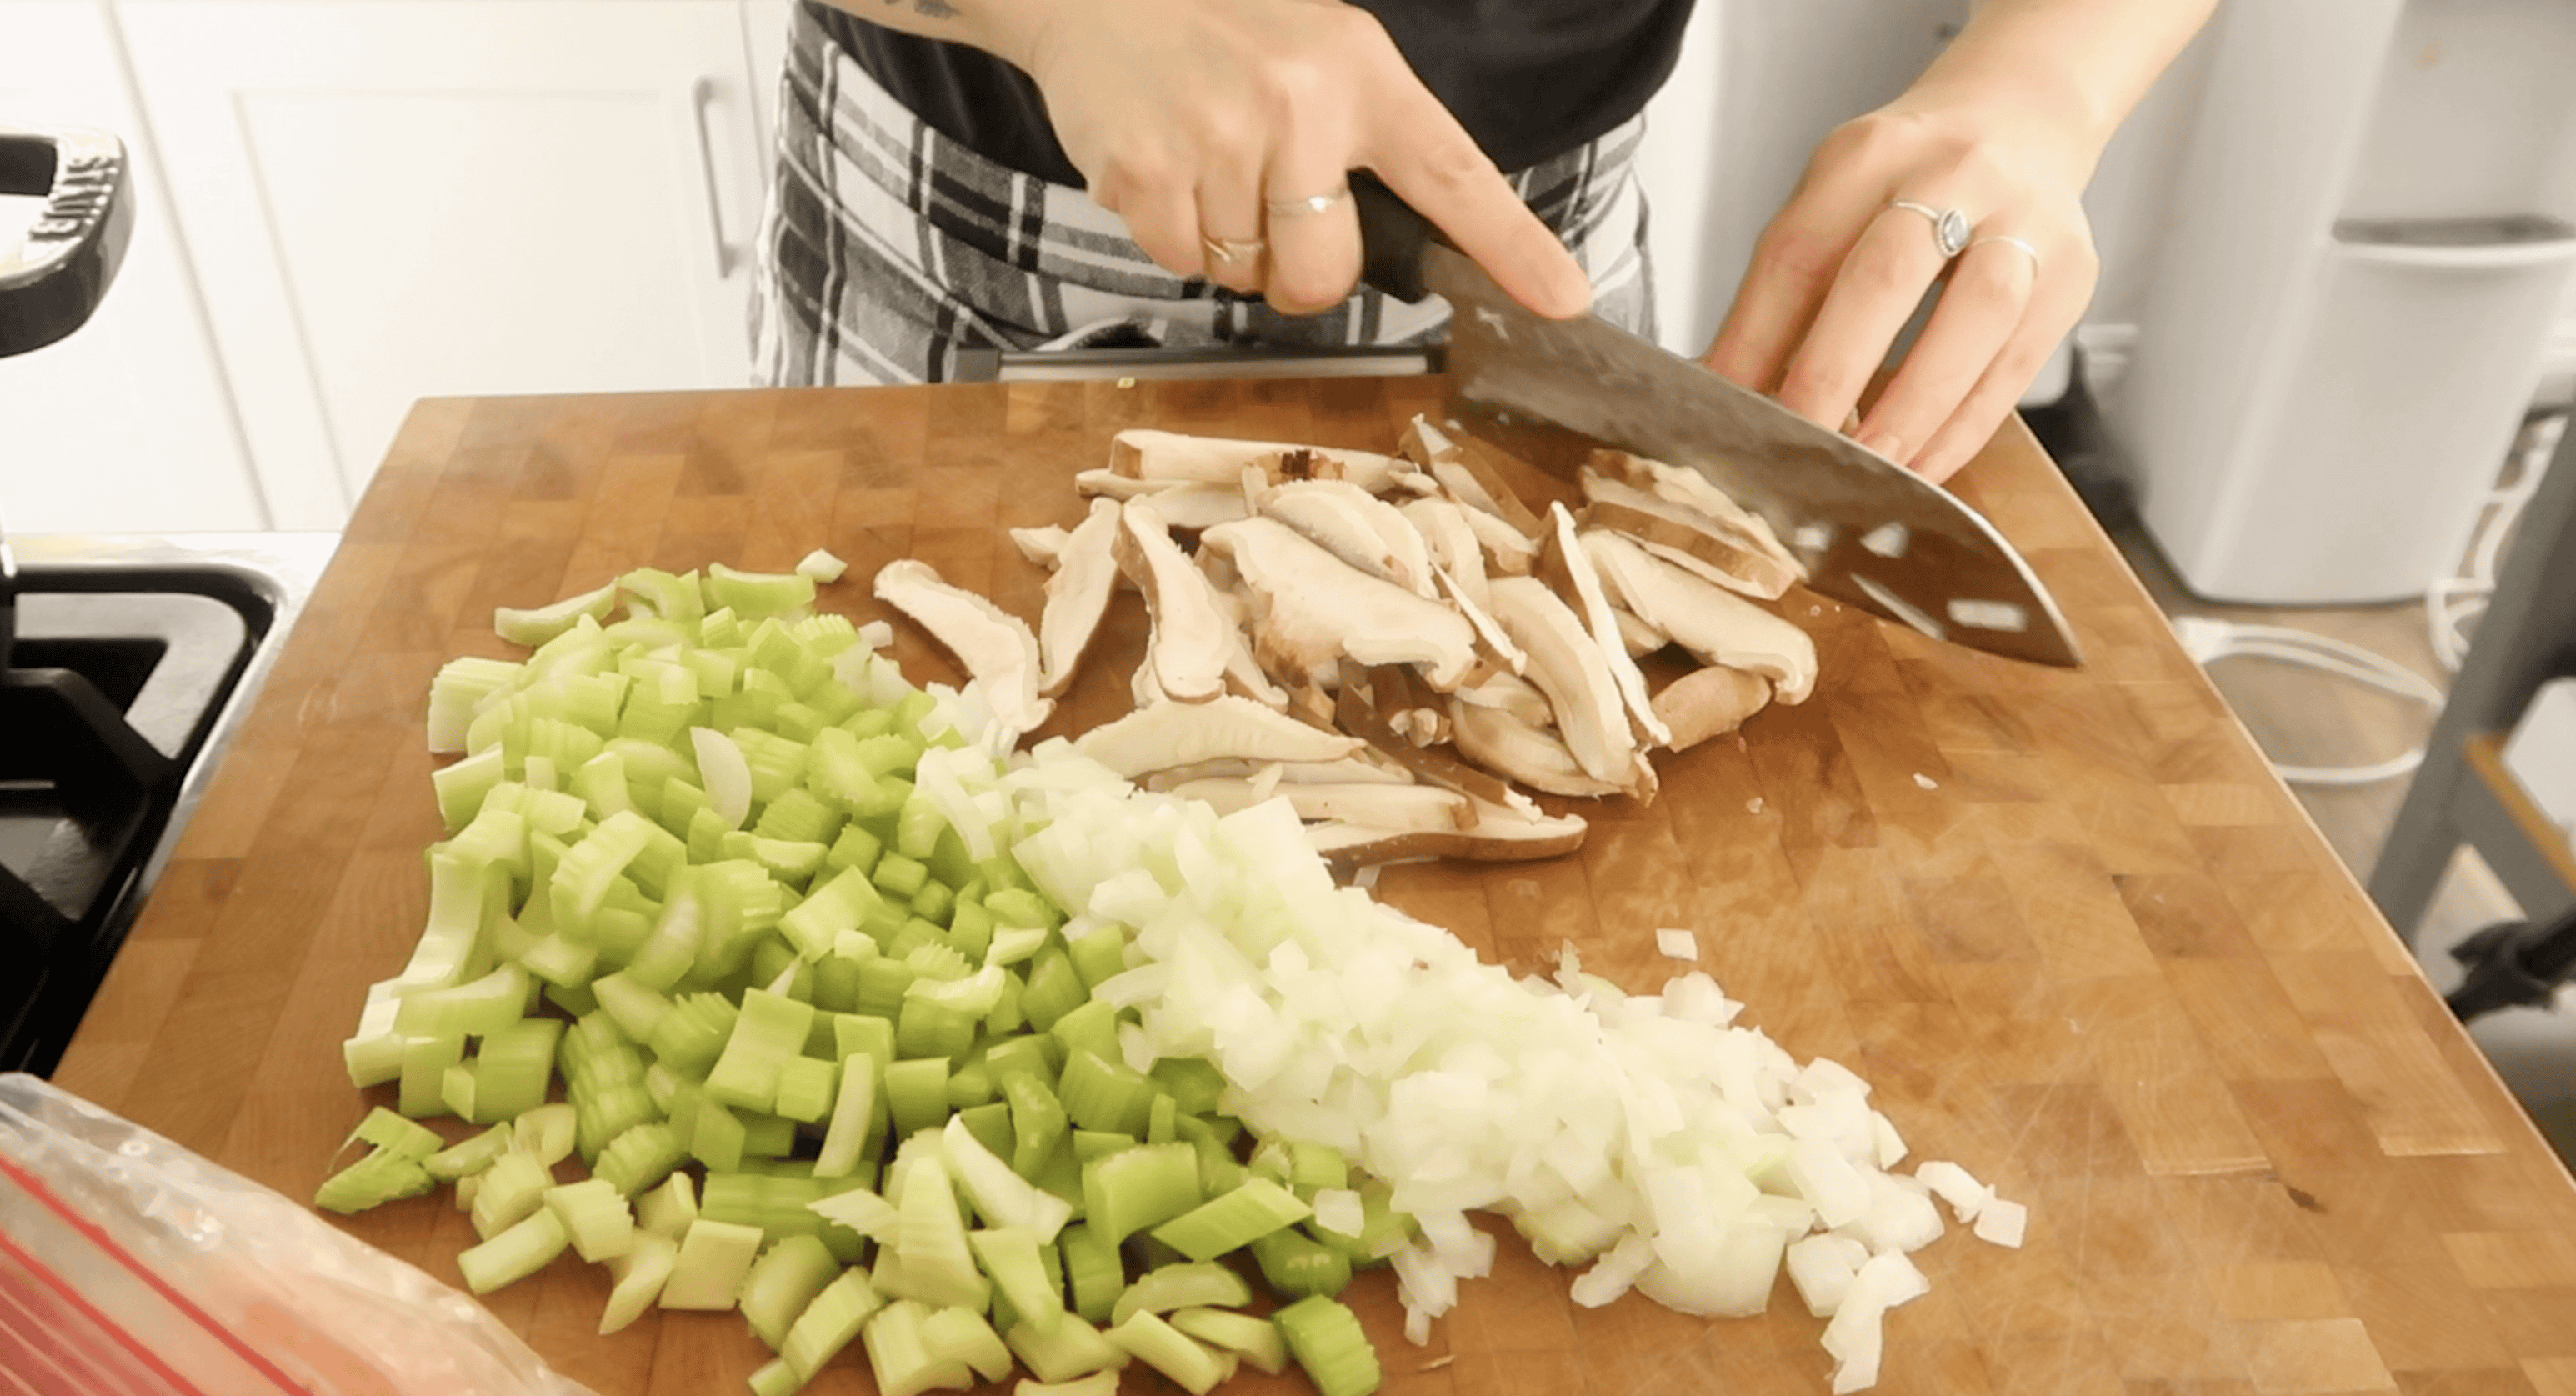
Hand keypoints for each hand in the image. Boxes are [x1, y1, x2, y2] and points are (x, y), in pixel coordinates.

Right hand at [1013, 0, 1589, 318]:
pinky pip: (1179, 263)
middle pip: (1326, 274)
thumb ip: (1365, 136)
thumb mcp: (1319, 53)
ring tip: (1204, 160)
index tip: (1563, 300)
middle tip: (1268, 215)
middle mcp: (1299, 104)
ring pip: (1244, 275)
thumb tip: (1401, 246)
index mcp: (1361, 74)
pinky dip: (1168, 233)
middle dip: (1296, 273)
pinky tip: (1162, 164)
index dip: (1514, 247)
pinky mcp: (1148, 172)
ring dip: (1225, 243)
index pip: (1455, 175)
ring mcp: (1220, 139)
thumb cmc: (1218, 29)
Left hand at [1701, 98, 2101, 483]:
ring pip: (1975, 318)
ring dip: (1913, 409)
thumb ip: (1789, 286)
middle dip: (1832, 373)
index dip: (1755, 336)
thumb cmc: (1911, 177)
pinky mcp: (2070, 273)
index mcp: (1869, 153)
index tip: (1724, 406)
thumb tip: (1731, 388)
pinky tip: (1922, 467)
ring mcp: (2024, 220)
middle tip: (1795, 445)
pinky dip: (1963, 427)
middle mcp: (1953, 173)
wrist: (2023, 117)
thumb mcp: (1835, 200)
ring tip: (1867, 471)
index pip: (1800, 250)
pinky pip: (2015, 364)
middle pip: (1887, 274)